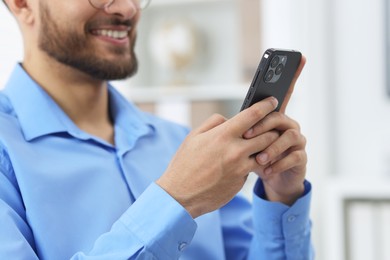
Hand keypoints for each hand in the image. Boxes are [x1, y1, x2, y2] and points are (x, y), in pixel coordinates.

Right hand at [156, 97, 279, 218]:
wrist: (181, 196)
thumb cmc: (185, 164)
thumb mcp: (194, 137)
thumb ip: (214, 123)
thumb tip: (230, 118)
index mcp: (223, 135)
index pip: (253, 115)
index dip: (266, 105)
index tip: (273, 101)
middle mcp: (235, 150)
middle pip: (267, 134)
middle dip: (270, 130)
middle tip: (269, 127)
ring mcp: (241, 168)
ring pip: (266, 153)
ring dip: (265, 148)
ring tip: (258, 146)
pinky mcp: (242, 182)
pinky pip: (253, 169)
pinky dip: (251, 164)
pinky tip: (242, 164)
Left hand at [243, 55, 307, 205]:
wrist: (271, 180)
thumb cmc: (256, 157)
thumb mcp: (246, 143)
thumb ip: (243, 128)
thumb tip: (227, 121)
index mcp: (275, 117)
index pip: (284, 93)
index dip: (292, 75)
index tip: (299, 56)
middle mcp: (288, 125)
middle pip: (279, 116)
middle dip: (262, 125)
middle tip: (246, 135)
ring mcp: (297, 141)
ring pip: (289, 136)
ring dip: (272, 147)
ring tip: (259, 159)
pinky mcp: (301, 158)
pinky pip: (294, 157)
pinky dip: (279, 163)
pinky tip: (267, 170)